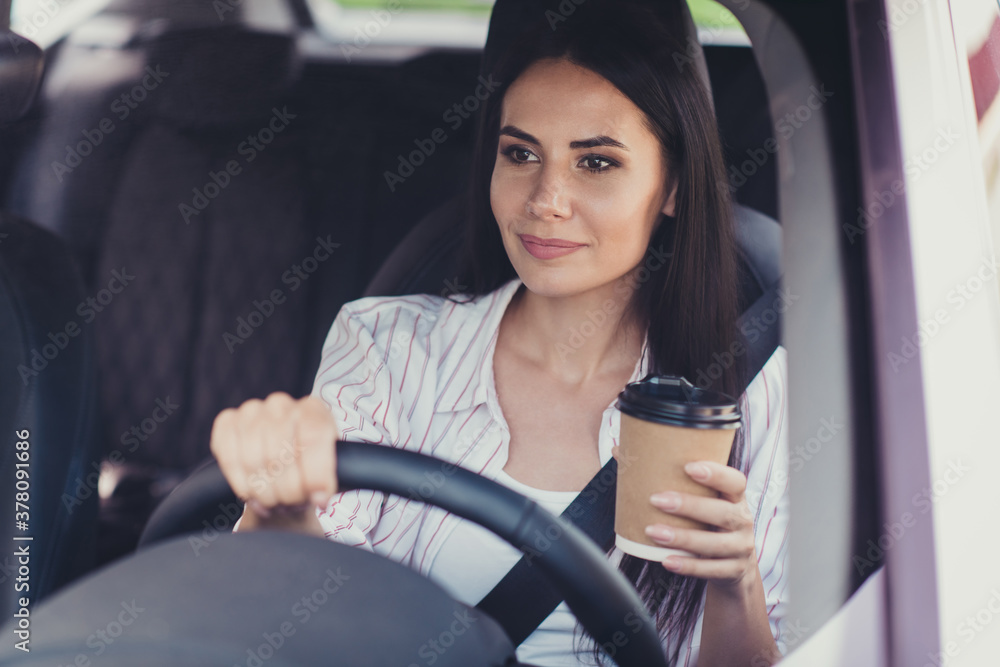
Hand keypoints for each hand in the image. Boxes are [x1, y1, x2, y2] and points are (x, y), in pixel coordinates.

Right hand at [211, 392, 339, 525]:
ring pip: (253, 460)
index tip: (318, 498)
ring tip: (274, 502)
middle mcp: (281, 404)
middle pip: (280, 454)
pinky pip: (228, 457)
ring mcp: (251, 411)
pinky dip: (241, 483)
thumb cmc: (305, 468)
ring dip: (264, 491)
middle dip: (287, 490)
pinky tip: (252, 494)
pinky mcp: (226, 422)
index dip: (315, 474)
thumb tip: (319, 496)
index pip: (313, 437)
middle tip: (292, 504)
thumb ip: (325, 482)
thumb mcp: (325, 471)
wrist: (279, 465)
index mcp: (312, 409)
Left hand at [644, 458, 757, 591]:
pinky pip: (711, 570)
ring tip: (653, 532)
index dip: (716, 473)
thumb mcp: (700, 502)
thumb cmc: (708, 524)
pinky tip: (666, 560)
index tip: (688, 467)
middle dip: (690, 506)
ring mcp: (741, 548)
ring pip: (715, 544)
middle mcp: (743, 521)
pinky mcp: (734, 572)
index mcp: (735, 498)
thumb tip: (619, 450)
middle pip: (723, 512)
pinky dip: (688, 566)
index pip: (735, 481)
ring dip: (683, 538)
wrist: (735, 568)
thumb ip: (669, 480)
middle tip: (657, 500)